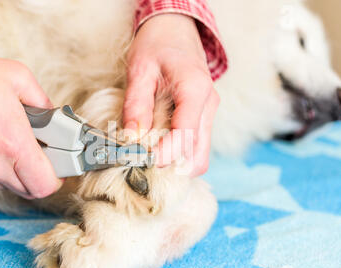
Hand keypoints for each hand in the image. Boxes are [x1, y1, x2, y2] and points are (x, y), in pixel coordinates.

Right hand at [0, 50, 61, 198]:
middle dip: (35, 174)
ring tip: (2, 141)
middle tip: (33, 152)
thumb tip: (52, 115)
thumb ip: (42, 101)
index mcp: (12, 143)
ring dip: (10, 170)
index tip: (56, 167)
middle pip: (26, 190)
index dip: (55, 179)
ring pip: (2, 185)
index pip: (44, 185)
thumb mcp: (16, 77)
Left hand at [123, 14, 219, 175]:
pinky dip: (177, 154)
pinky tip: (157, 145)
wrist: (175, 29)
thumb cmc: (158, 44)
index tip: (141, 159)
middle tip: (144, 161)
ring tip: (148, 154)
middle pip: (198, 156)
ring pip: (199, 155)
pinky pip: (194, 147)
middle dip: (172, 166)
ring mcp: (208, 114)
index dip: (164, 154)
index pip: (185, 135)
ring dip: (175, 163)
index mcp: (195, 90)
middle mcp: (208, 106)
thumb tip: (132, 138)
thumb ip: (136, 105)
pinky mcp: (202, 118)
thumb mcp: (140, 70)